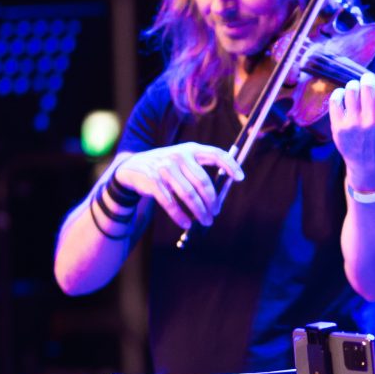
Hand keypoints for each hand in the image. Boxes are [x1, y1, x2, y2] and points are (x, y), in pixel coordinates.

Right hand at [114, 143, 241, 229]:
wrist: (133, 167)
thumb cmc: (166, 168)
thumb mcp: (183, 163)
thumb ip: (200, 173)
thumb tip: (220, 197)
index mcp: (190, 150)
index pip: (216, 154)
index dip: (230, 165)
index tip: (241, 178)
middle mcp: (179, 156)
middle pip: (203, 182)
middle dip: (212, 201)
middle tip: (215, 213)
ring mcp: (165, 167)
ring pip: (189, 195)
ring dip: (199, 211)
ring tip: (205, 221)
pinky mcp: (153, 181)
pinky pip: (171, 202)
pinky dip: (180, 215)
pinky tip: (186, 223)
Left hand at [332, 76, 374, 195]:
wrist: (368, 167)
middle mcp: (370, 122)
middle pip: (367, 86)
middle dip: (368, 79)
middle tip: (368, 81)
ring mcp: (353, 124)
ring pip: (351, 90)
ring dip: (354, 85)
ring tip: (356, 88)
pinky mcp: (338, 127)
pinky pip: (336, 100)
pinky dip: (339, 93)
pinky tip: (344, 95)